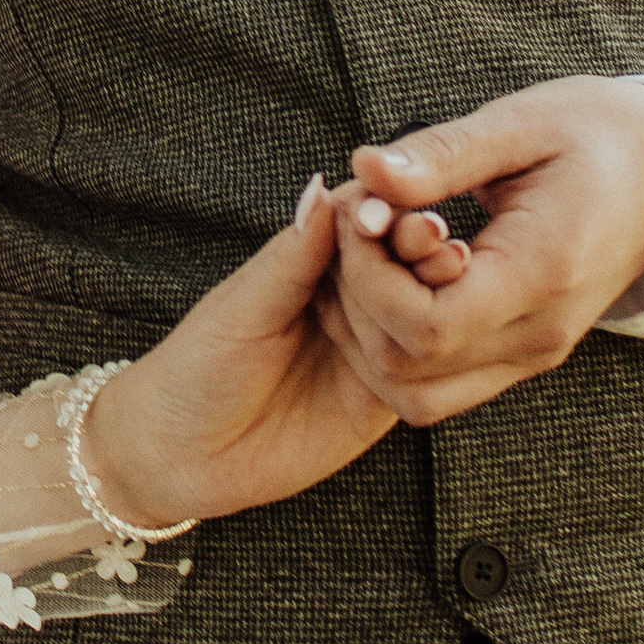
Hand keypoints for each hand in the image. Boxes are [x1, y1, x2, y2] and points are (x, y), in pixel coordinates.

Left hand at [84, 177, 461, 529]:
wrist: (181, 454)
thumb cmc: (195, 369)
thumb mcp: (243, 308)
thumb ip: (291, 257)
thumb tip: (323, 188)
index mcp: (310, 260)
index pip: (363, 223)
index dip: (390, 214)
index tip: (413, 212)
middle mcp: (347, 298)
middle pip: (403, 264)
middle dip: (426, 254)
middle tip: (447, 250)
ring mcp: (370, 345)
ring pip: (421, 314)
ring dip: (441, 300)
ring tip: (458, 287)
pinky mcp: (384, 395)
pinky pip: (424, 372)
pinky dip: (444, 356)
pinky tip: (462, 343)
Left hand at [316, 76, 643, 425]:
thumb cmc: (598, 133)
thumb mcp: (519, 124)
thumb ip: (439, 155)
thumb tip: (364, 170)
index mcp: (542, 273)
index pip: (425, 326)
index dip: (368, 279)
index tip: (363, 214)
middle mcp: (540, 333)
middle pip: (406, 368)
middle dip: (358, 302)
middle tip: (361, 229)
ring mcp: (534, 352)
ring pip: (416, 394)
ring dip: (372, 334)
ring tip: (376, 256)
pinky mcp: (526, 353)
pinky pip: (439, 384)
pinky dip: (399, 345)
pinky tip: (397, 276)